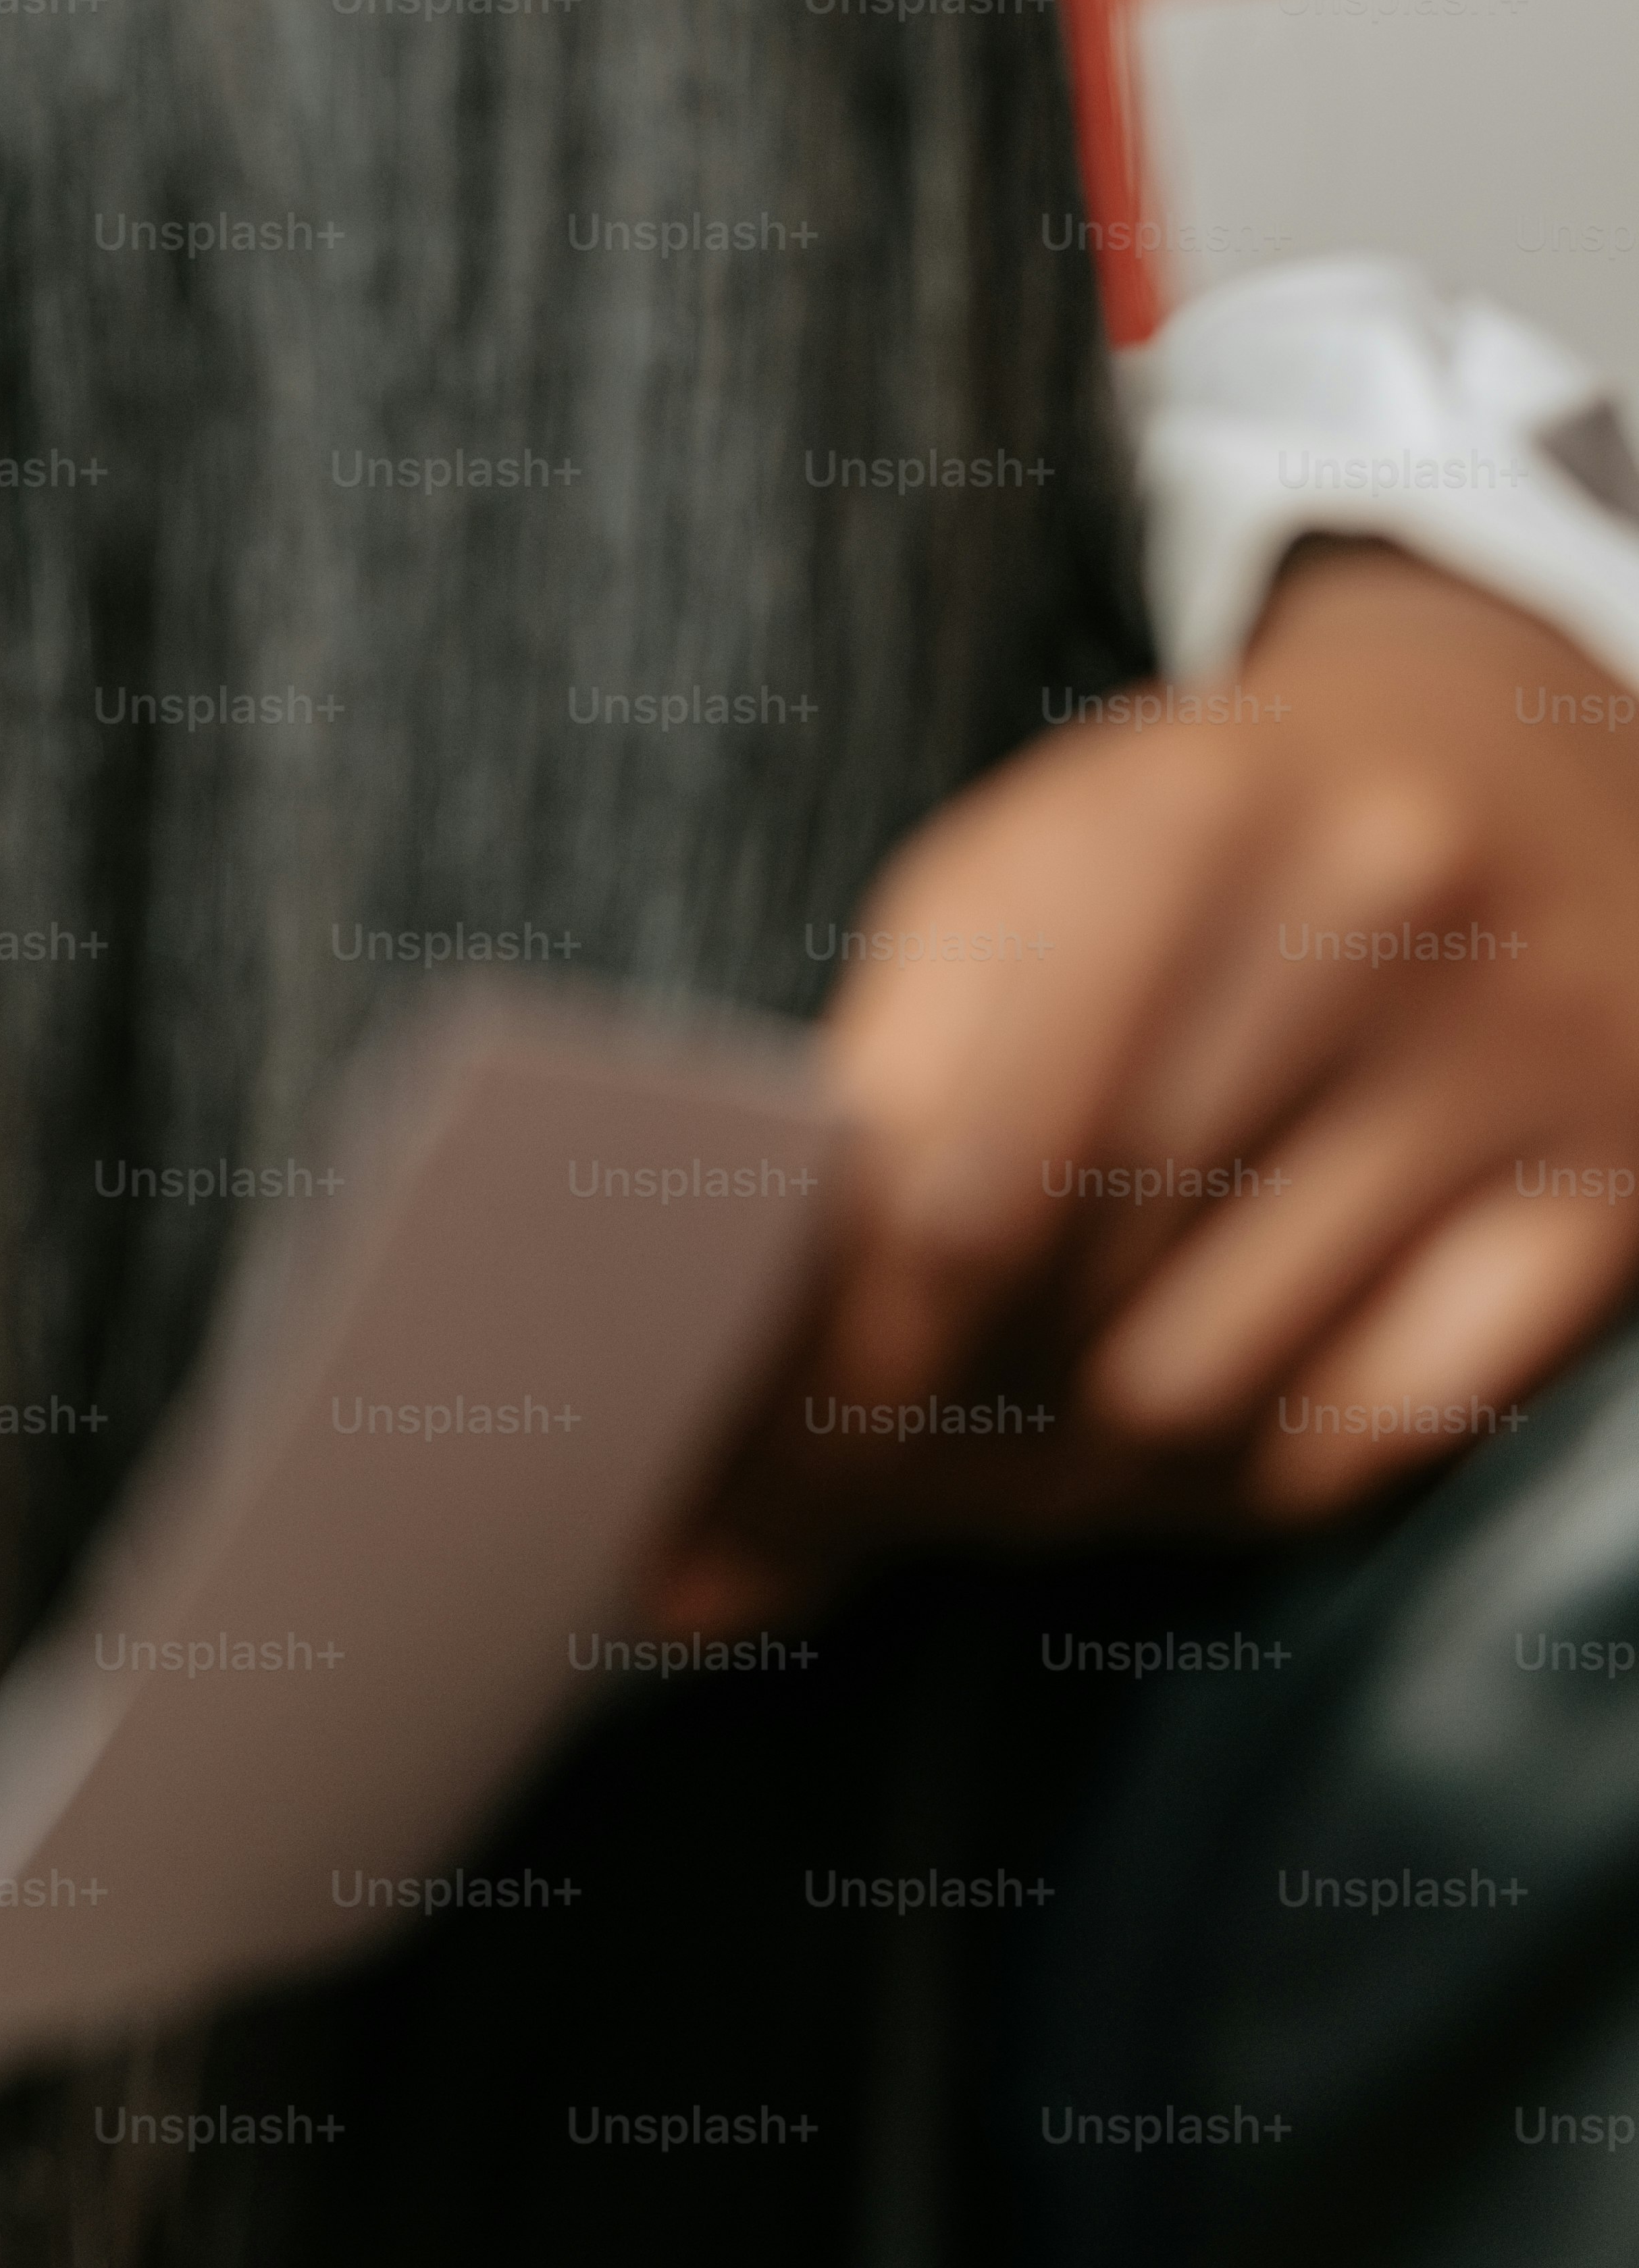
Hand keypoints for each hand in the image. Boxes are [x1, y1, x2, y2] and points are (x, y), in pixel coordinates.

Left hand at [672, 548, 1638, 1617]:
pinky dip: (1229, 1489)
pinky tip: (1143, 1480)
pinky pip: (1378, 1431)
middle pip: (1071, 1298)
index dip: (827, 1363)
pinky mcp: (1621, 1185)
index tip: (720, 1466)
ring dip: (1046, 1486)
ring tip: (949, 1498)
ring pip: (1206, 1392)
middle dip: (907, 1441)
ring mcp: (1524, 1058)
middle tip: (806, 1514)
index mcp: (1164, 824)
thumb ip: (864, 1115)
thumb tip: (736, 1396)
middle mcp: (1370, 919)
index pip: (955, 1187)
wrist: (1503, 753)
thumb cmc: (1185, 862)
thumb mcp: (1006, 902)